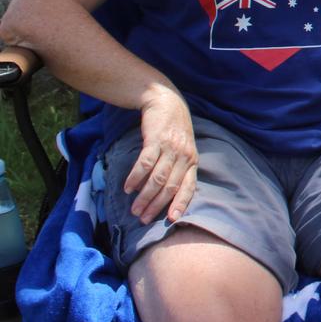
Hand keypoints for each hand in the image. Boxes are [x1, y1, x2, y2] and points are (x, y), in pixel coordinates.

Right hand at [124, 87, 197, 223]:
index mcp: (192, 161)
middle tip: (143, 219)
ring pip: (157, 178)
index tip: (172, 220)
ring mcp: (171, 148)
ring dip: (144, 196)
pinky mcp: (156, 140)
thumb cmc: (173, 130)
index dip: (180, 204)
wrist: (166, 102)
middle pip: (170, 187)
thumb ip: (178, 168)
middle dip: (156, 205)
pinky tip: (128, 188)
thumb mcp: (183, 149)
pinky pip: (145, 163)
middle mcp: (184, 156)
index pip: (189, 187)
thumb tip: (166, 194)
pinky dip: (135, 177)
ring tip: (134, 209)